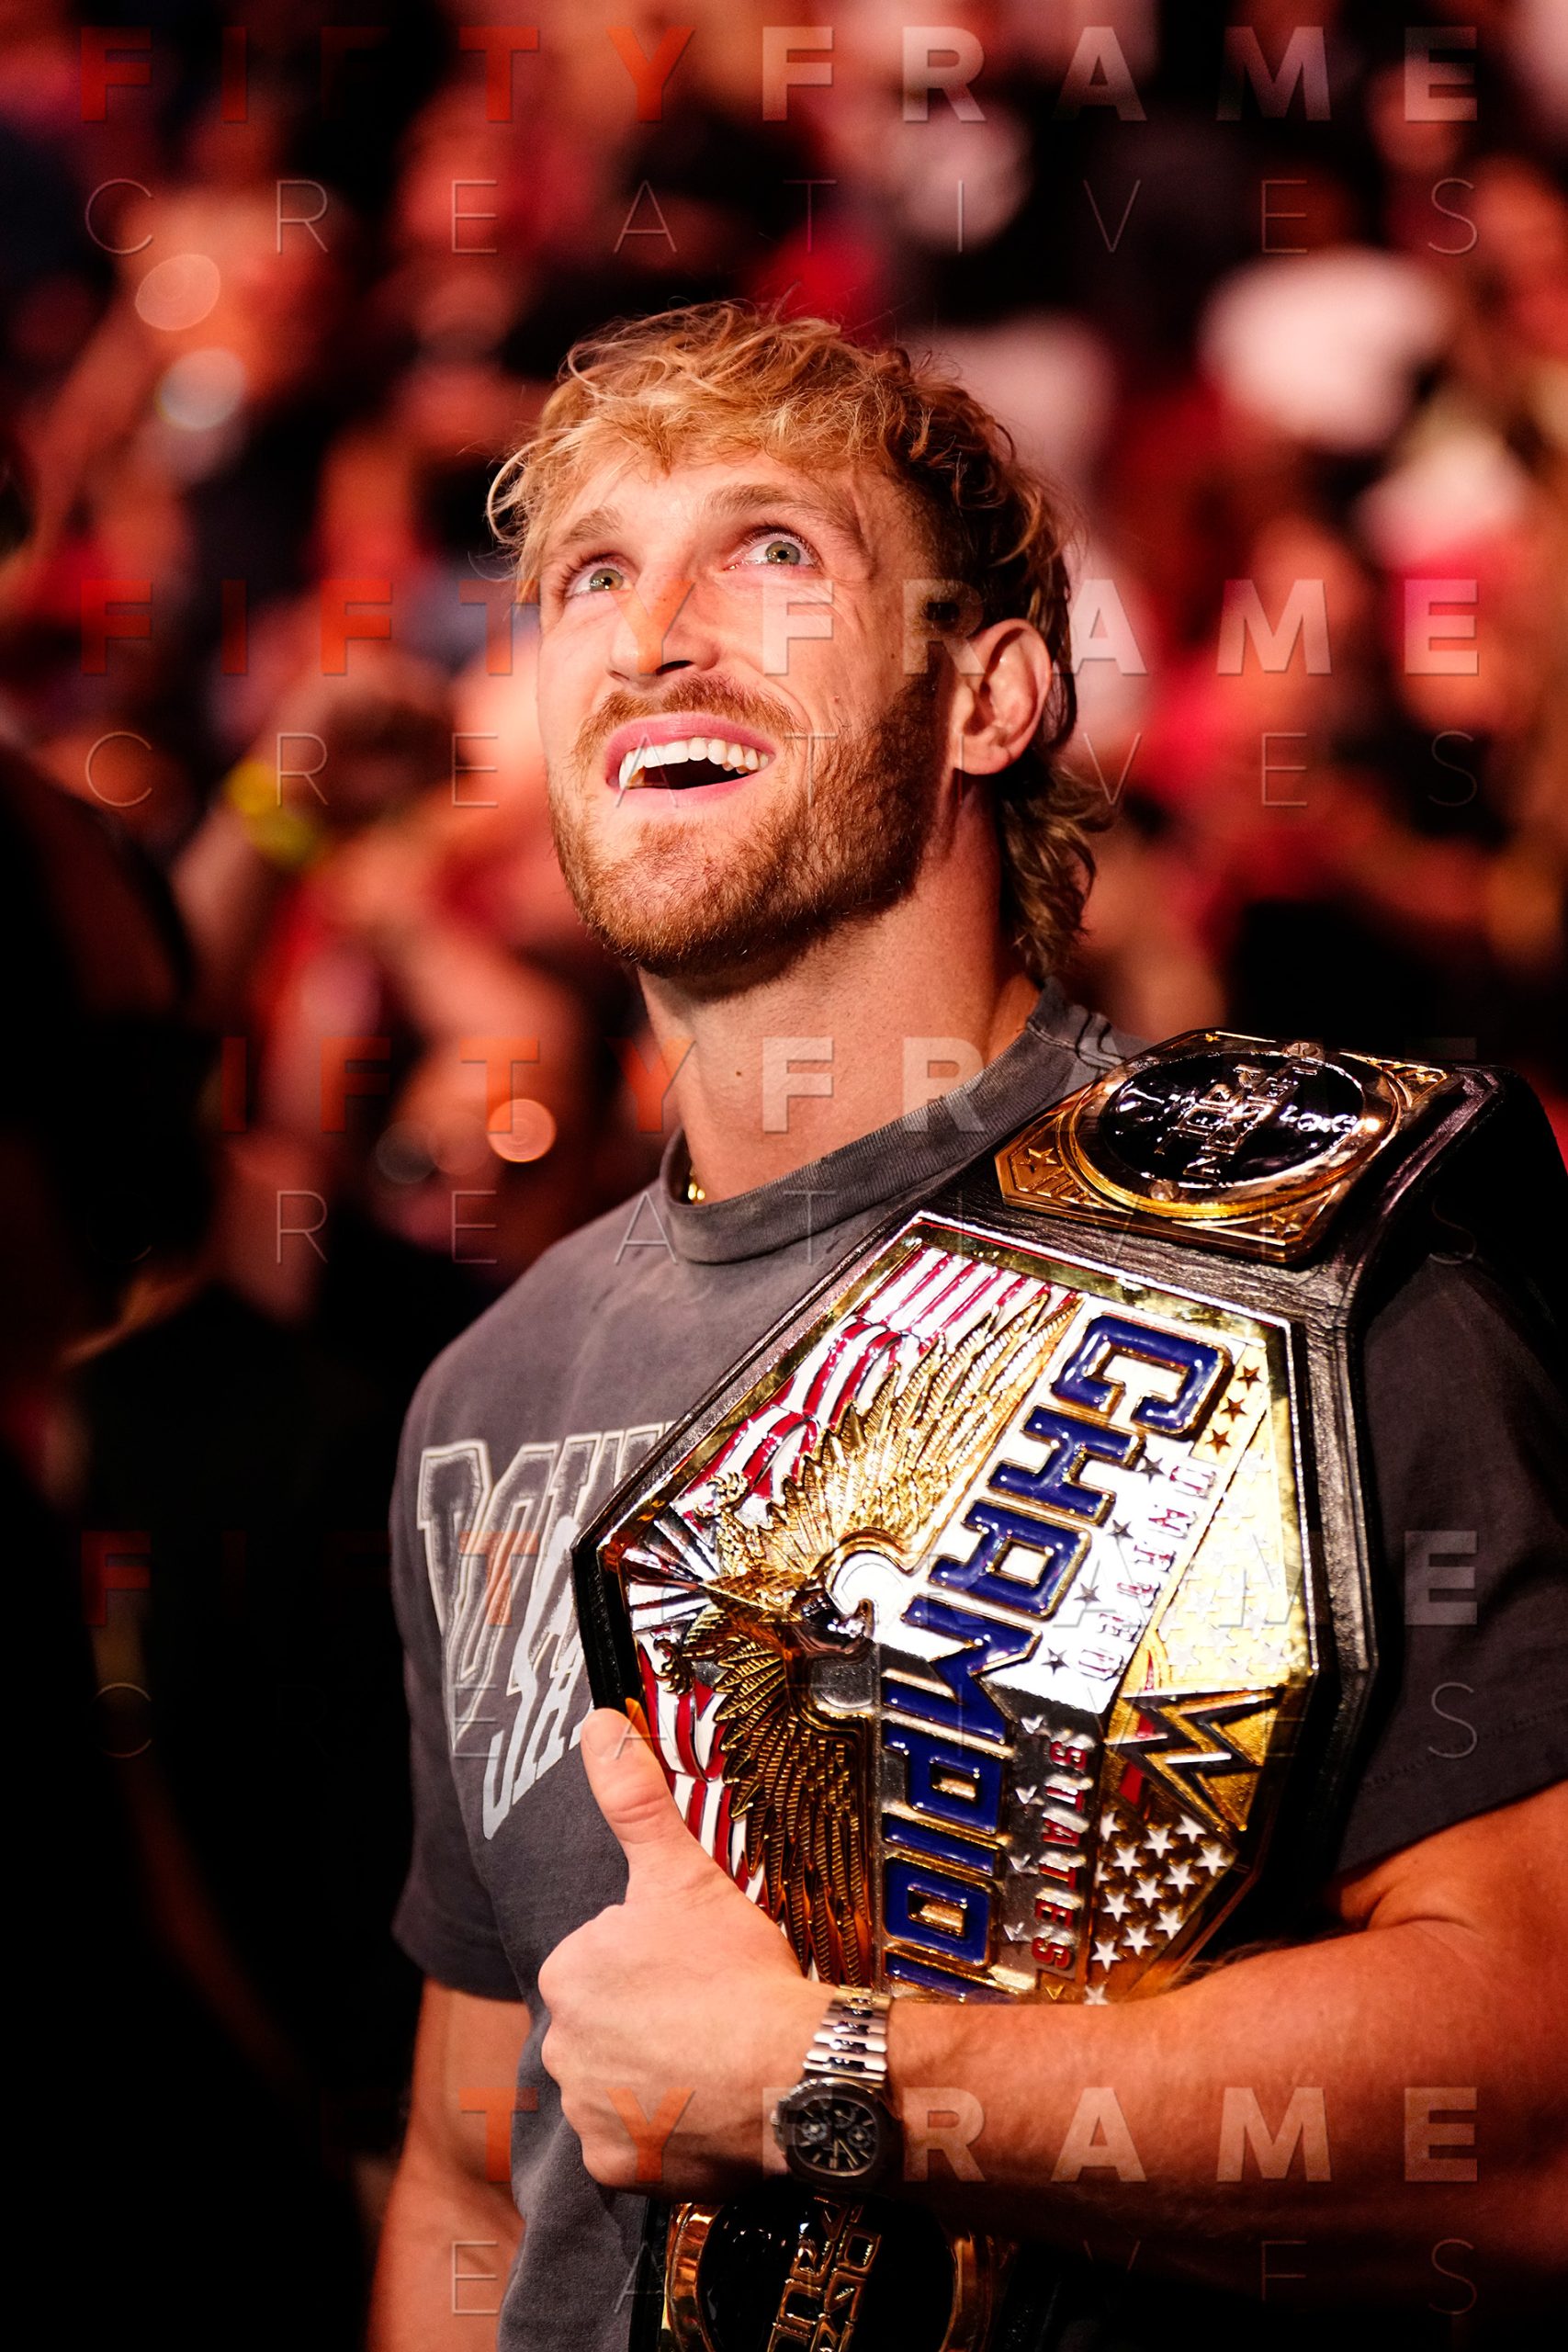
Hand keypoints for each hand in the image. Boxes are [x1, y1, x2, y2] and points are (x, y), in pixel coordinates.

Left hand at [538, 1708, 826, 2196]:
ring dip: (657, 2076)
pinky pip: (633, 2145)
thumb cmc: (739, 1970)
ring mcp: (587, 2111)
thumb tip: (598, 1722)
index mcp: (569, 1970)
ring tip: (715, 2061)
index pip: (605, 1963)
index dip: (657, 1964)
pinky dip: (663, 2132)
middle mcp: (560, 2044)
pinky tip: (704, 2110)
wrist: (791, 2071)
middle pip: (609, 2024)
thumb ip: (634, 1797)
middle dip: (651, 2020)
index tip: (700, 1972)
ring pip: (619, 2083)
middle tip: (711, 2015)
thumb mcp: (684, 1871)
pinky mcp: (616, 2166)